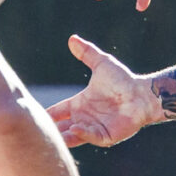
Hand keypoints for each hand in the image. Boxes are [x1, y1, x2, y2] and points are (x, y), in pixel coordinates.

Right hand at [47, 35, 161, 146]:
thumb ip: (86, 53)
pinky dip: (82, 134)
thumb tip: (72, 38)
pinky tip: (75, 128)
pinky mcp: (107, 136)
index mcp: (80, 104)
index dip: (47, 114)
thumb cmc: (124, 80)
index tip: (32, 115)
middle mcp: (85, 118)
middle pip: (62, 126)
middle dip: (51, 129)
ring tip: (54, 133)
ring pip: (74, 135)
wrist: (143, 94)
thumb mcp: (102, 64)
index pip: (58, 111)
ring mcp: (95, 128)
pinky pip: (91, 137)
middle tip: (37, 129)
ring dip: (64, 135)